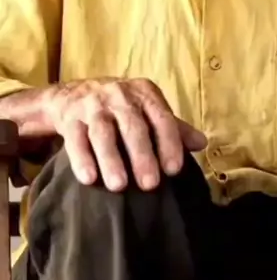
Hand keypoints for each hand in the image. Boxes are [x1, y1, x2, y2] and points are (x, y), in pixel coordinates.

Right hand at [42, 77, 206, 190]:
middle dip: (141, 155)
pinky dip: (81, 159)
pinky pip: (75, 139)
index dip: (169, 142)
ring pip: (102, 132)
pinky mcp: (70, 118)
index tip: (173, 170)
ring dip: (111, 159)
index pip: (161, 117)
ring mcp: (92, 105)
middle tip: (150, 184)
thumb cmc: (120, 108)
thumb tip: (202, 143)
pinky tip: (88, 178)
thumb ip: (172, 127)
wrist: (72, 94)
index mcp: (144, 93)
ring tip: (119, 186)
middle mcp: (119, 95)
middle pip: (132, 125)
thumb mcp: (147, 110)